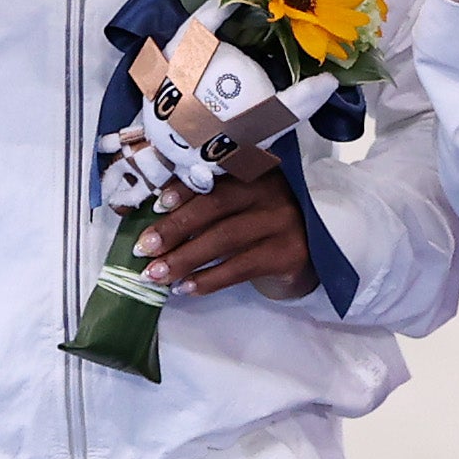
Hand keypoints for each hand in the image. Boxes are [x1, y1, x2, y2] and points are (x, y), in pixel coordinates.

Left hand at [133, 162, 317, 302]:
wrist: (313, 253)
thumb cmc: (264, 224)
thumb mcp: (243, 203)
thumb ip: (211, 200)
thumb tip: (158, 215)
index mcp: (255, 169)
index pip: (214, 176)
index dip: (184, 188)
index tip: (156, 205)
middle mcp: (272, 190)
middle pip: (215, 206)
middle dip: (175, 228)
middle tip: (144, 248)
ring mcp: (283, 222)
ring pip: (224, 239)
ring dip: (185, 258)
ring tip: (156, 274)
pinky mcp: (289, 254)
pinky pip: (240, 268)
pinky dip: (209, 280)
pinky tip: (185, 288)